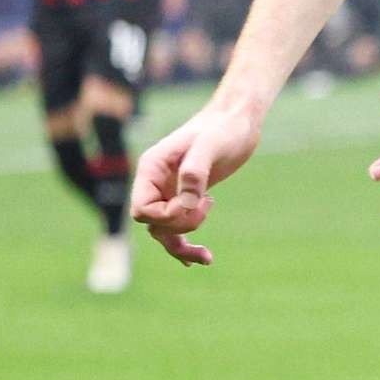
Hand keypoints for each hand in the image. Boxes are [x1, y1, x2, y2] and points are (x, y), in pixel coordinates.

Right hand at [131, 94, 264, 266]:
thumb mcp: (210, 146)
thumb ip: (195, 172)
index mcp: (151, 169)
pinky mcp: (185, 197)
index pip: (142, 209)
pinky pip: (176, 228)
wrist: (238, 121)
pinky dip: (185, 243)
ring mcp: (169, 191)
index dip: (167, 216)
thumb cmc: (223, 128)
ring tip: (207, 257)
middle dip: (179, 225)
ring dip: (181, 245)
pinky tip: (201, 258)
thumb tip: (187, 202)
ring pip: (163, 231)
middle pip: (152, 223)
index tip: (198, 201)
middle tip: (208, 206)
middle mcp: (155, 182)